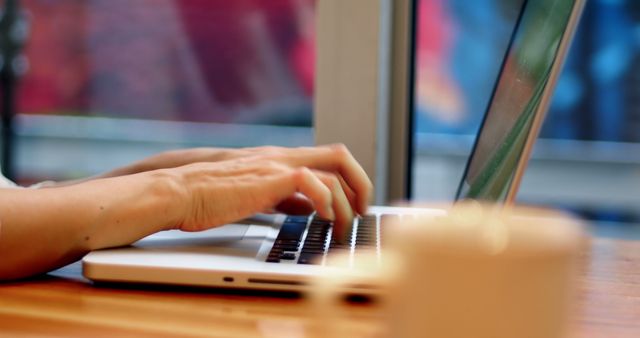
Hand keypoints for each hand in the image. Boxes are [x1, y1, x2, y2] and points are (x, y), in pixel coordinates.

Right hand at [169, 144, 372, 241]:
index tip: (353, 206)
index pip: (327, 159)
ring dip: (347, 204)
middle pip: (340, 156)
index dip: (348, 181)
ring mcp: (277, 164)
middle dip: (361, 183)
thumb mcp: (255, 196)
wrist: (179, 192)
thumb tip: (306, 207)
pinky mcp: (270, 178)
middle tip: (363, 211)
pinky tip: (323, 218)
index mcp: (279, 161)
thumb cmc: (209, 198)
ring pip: (334, 172)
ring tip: (344, 228)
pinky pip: (313, 181)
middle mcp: (283, 157)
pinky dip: (326, 201)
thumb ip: (283, 197)